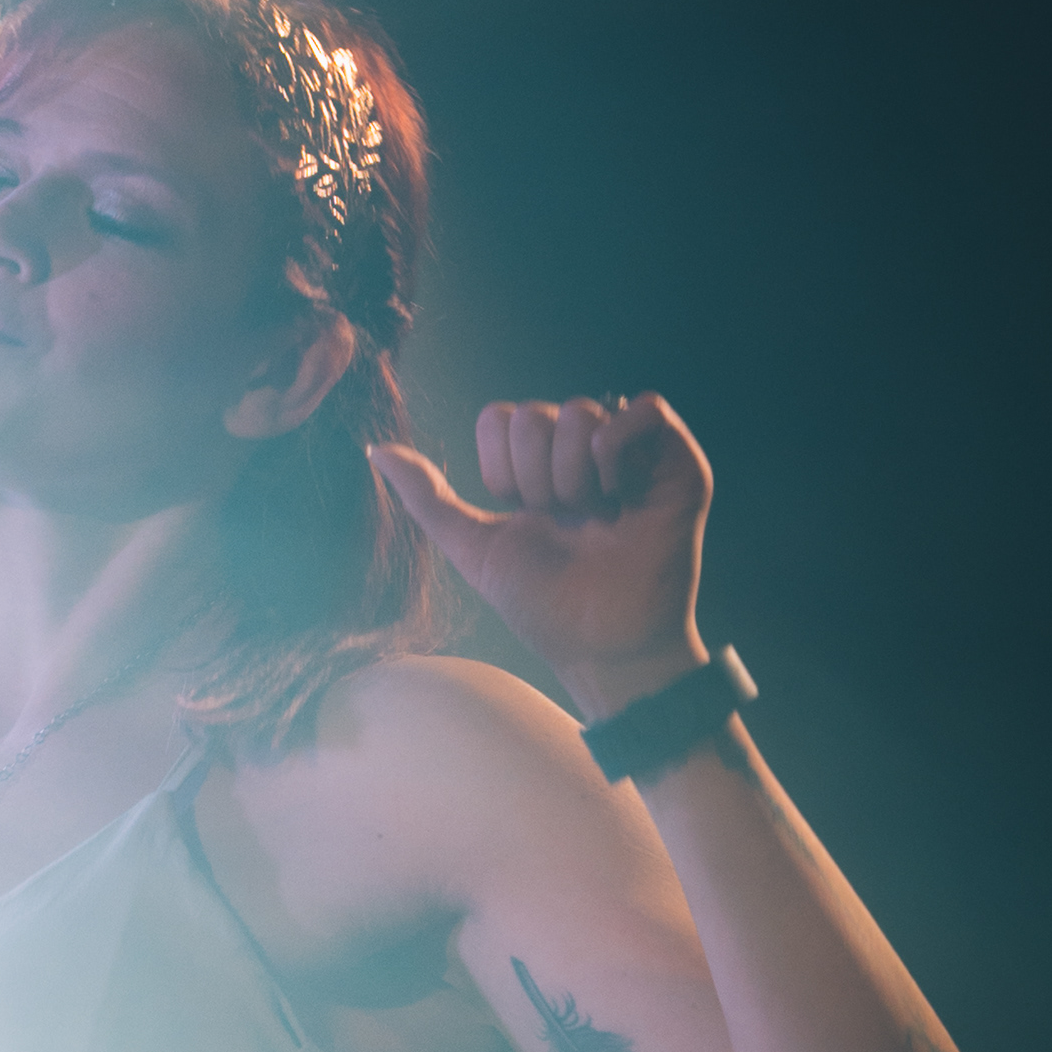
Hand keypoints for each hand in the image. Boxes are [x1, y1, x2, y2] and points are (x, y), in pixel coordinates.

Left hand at [369, 394, 713, 718]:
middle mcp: (581, 452)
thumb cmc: (543, 605)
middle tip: (563, 521)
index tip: (518, 514)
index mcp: (536, 468)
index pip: (500, 417)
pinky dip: (618, 448)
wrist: (600, 643)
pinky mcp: (675, 458)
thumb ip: (428, 499)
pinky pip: (645, 407)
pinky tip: (618, 493)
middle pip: (535, 415)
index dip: (499, 468)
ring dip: (573, 478)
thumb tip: (376, 450)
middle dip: (535, 479)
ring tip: (594, 518)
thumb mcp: (473, 548)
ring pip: (581, 411)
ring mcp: (629, 452)